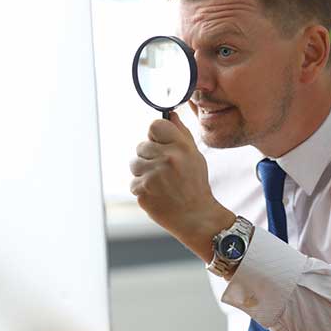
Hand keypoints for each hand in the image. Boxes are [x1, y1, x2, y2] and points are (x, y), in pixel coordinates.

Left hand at [130, 112, 234, 261]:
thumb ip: (181, 134)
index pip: (154, 126)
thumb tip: (170, 115)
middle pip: (141, 146)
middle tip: (164, 171)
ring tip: (160, 182)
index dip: (156, 136)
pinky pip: (133, 182)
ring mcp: (153, 175)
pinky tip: (157, 193)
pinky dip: (142, 188)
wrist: (196, 216)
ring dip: (143, 172)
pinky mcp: (142, 191)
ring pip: (134, 164)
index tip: (161, 145)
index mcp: (181, 147)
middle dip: (149, 157)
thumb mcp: (195, 156)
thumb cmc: (195, 185)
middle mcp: (167, 158)